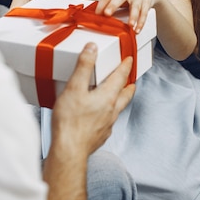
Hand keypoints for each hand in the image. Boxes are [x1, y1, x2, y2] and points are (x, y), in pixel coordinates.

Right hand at [51, 43, 134, 157]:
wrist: (69, 151)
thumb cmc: (70, 122)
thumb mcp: (74, 88)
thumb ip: (84, 67)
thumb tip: (92, 49)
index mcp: (107, 97)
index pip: (120, 77)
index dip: (125, 66)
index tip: (129, 60)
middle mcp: (111, 111)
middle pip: (125, 94)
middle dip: (128, 85)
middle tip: (130, 79)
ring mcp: (107, 125)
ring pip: (118, 109)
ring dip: (119, 100)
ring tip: (115, 96)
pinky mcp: (100, 136)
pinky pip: (108, 122)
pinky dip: (108, 115)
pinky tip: (99, 116)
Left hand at [96, 0, 162, 32]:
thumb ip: (110, 0)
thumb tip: (99, 13)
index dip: (101, 4)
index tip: (97, 13)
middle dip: (113, 6)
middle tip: (107, 14)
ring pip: (135, 6)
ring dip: (133, 16)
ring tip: (130, 25)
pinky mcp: (147, 2)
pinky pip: (144, 13)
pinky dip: (141, 22)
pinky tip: (137, 29)